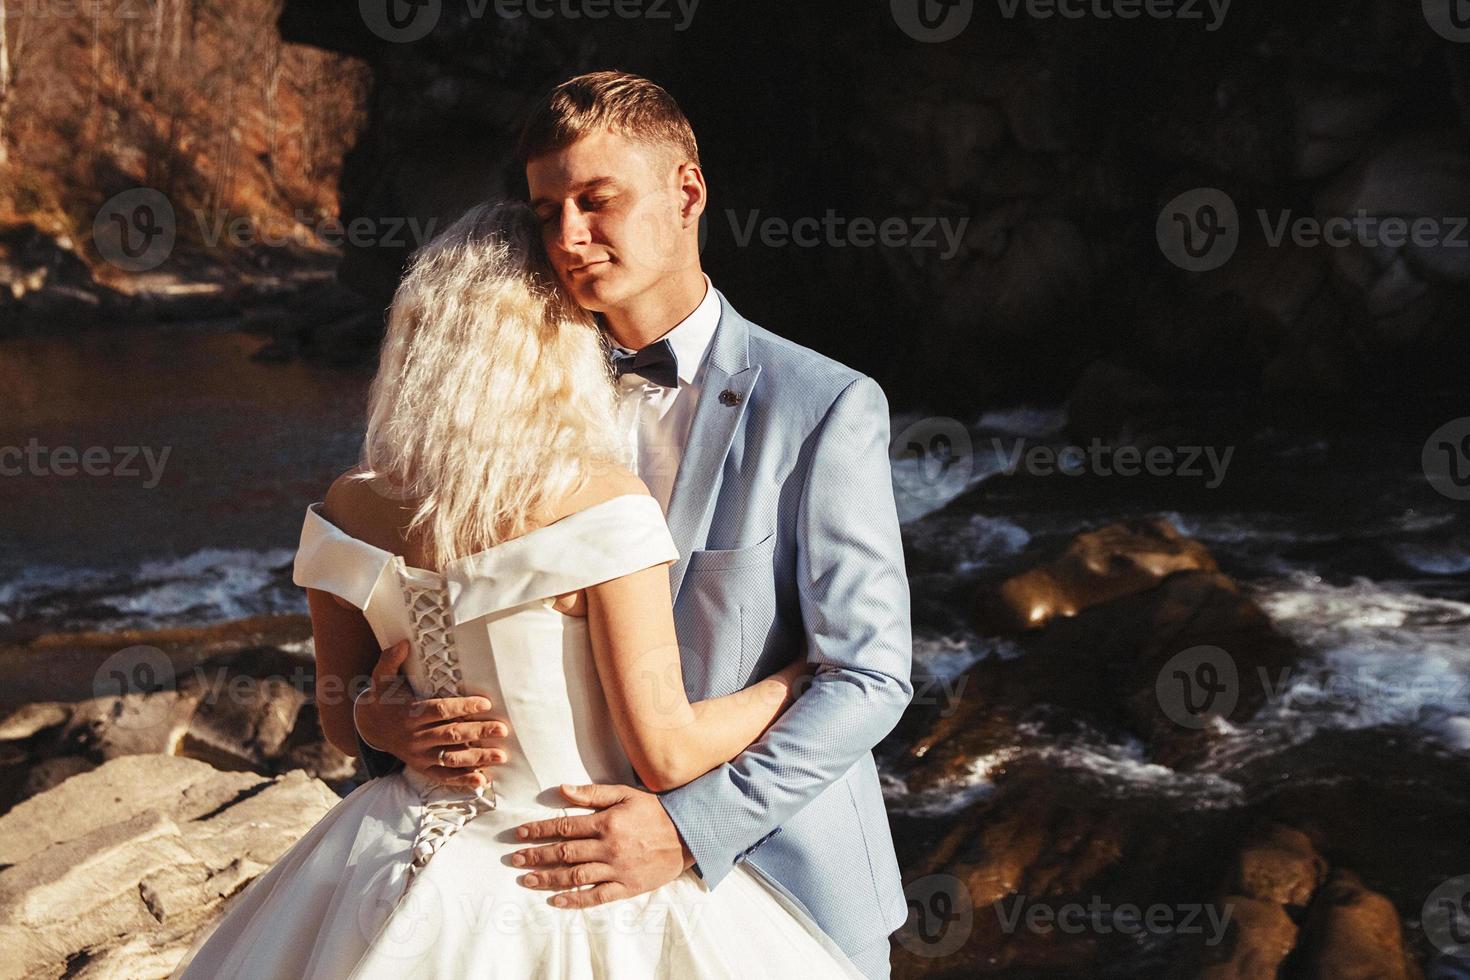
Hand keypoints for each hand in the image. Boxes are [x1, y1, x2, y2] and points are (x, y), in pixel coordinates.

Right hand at [355, 639, 512, 790]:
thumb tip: (404, 643)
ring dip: (477, 757)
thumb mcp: (381, 678)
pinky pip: (443, 777)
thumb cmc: (384, 698)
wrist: (370, 728)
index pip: (440, 710)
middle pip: (450, 735)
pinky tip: (482, 780)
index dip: (462, 707)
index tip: (485, 703)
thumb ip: (390, 660)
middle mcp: (415, 737)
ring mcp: (419, 755)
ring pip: (451, 758)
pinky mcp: (422, 768)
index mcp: (409, 714)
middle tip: (501, 729)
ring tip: (501, 755)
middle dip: (478, 732)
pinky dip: (463, 780)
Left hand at [509, 783, 695, 907]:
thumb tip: (563, 789)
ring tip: (527, 879)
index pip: (565, 826)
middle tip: (514, 858)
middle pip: (564, 853)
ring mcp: (617, 869)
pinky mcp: (626, 887)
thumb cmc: (656, 812)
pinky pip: (596, 896)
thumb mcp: (626, 794)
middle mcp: (608, 847)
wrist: (688, 836)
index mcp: (606, 822)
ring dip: (547, 878)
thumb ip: (594, 793)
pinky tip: (556, 900)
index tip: (521, 833)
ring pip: (575, 876)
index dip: (540, 830)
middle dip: (536, 855)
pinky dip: (575, 900)